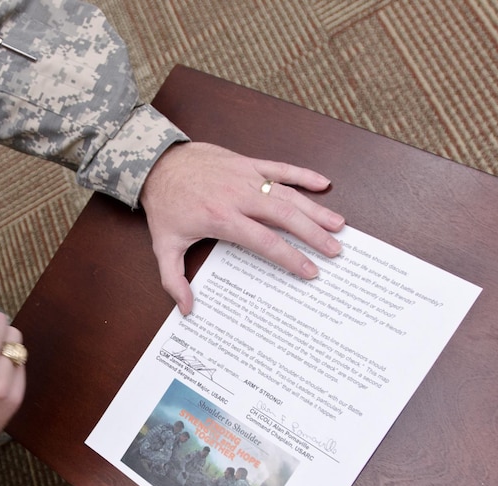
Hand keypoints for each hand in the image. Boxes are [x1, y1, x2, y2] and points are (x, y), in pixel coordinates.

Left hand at [140, 141, 345, 313]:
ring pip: (288, 194)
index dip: (291, 257)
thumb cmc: (165, 204)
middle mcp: (239, 197)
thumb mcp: (164, 245)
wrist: (159, 163)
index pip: (265, 241)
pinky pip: (280, 167)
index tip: (310, 271)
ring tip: (338, 225)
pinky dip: (303, 175)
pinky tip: (324, 184)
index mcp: (222, 219)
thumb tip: (187, 309)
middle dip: (313, 235)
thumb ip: (174, 280)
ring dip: (315, 209)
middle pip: (285, 217)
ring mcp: (246, 177)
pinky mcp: (247, 163)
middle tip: (335, 250)